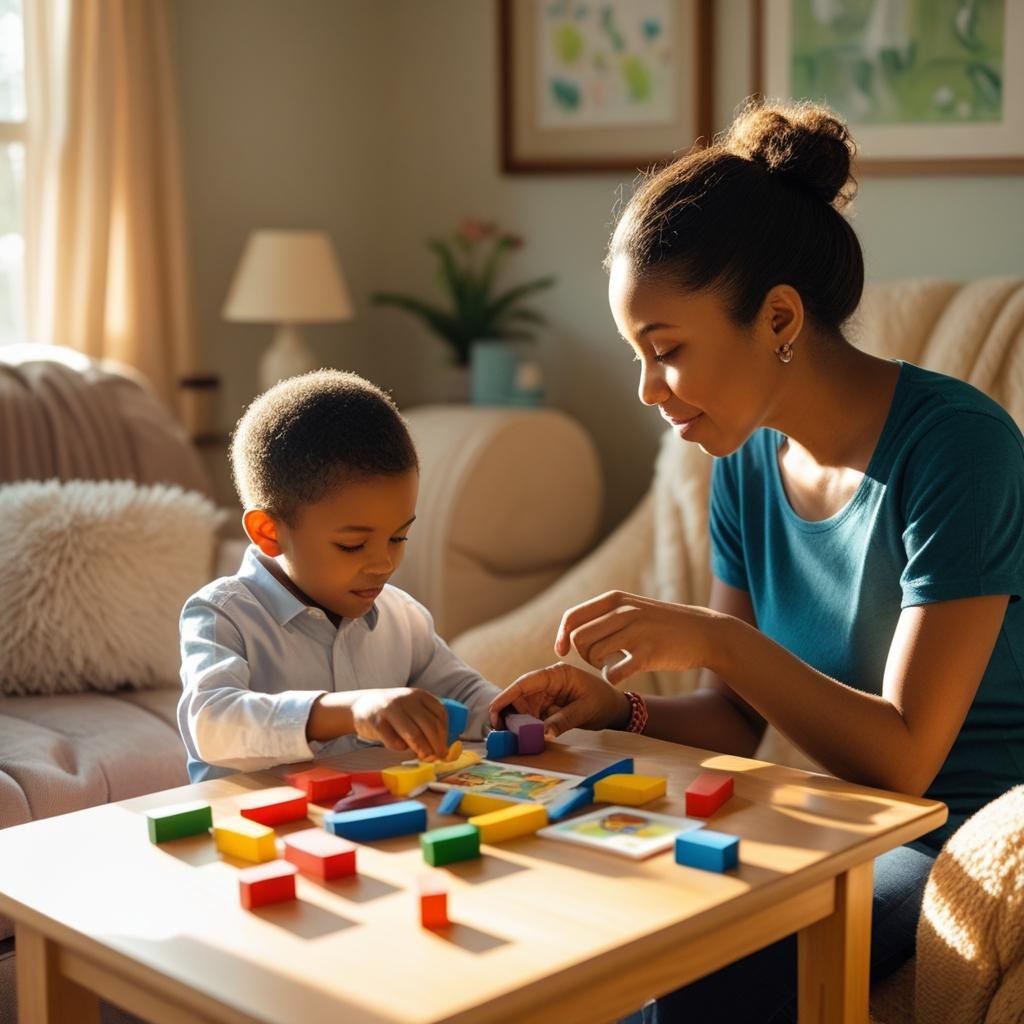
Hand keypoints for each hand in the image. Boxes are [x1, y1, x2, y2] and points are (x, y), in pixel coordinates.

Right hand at [350, 688, 448, 760]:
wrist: (362, 704)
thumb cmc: (393, 713)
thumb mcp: (411, 709)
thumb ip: (426, 724)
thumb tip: (443, 750)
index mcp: (419, 695)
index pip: (440, 714)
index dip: (445, 734)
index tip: (444, 749)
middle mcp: (406, 699)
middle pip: (429, 725)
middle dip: (436, 745)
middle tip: (437, 758)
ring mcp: (391, 709)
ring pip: (413, 734)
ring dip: (423, 750)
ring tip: (425, 758)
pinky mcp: (377, 722)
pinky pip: (394, 741)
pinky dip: (400, 748)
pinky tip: (400, 747)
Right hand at [488, 663, 629, 737]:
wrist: (616, 708)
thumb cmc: (603, 702)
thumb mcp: (584, 710)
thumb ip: (562, 721)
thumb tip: (542, 735)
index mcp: (557, 674)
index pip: (526, 682)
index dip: (507, 695)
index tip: (494, 710)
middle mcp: (548, 682)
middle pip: (519, 695)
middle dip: (507, 711)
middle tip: (499, 730)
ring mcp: (546, 694)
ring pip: (522, 706)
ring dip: (515, 720)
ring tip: (508, 736)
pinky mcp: (547, 706)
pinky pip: (531, 715)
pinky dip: (525, 726)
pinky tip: (521, 736)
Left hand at [554, 590, 725, 684]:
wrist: (704, 632)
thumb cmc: (662, 624)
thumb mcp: (633, 608)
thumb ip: (605, 615)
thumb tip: (570, 633)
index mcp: (615, 599)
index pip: (572, 616)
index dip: (561, 636)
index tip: (562, 651)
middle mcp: (623, 611)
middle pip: (578, 639)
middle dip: (582, 654)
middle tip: (599, 659)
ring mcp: (636, 631)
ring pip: (593, 655)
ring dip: (599, 666)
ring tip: (615, 664)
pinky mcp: (648, 653)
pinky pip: (613, 673)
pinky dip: (613, 678)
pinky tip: (623, 675)